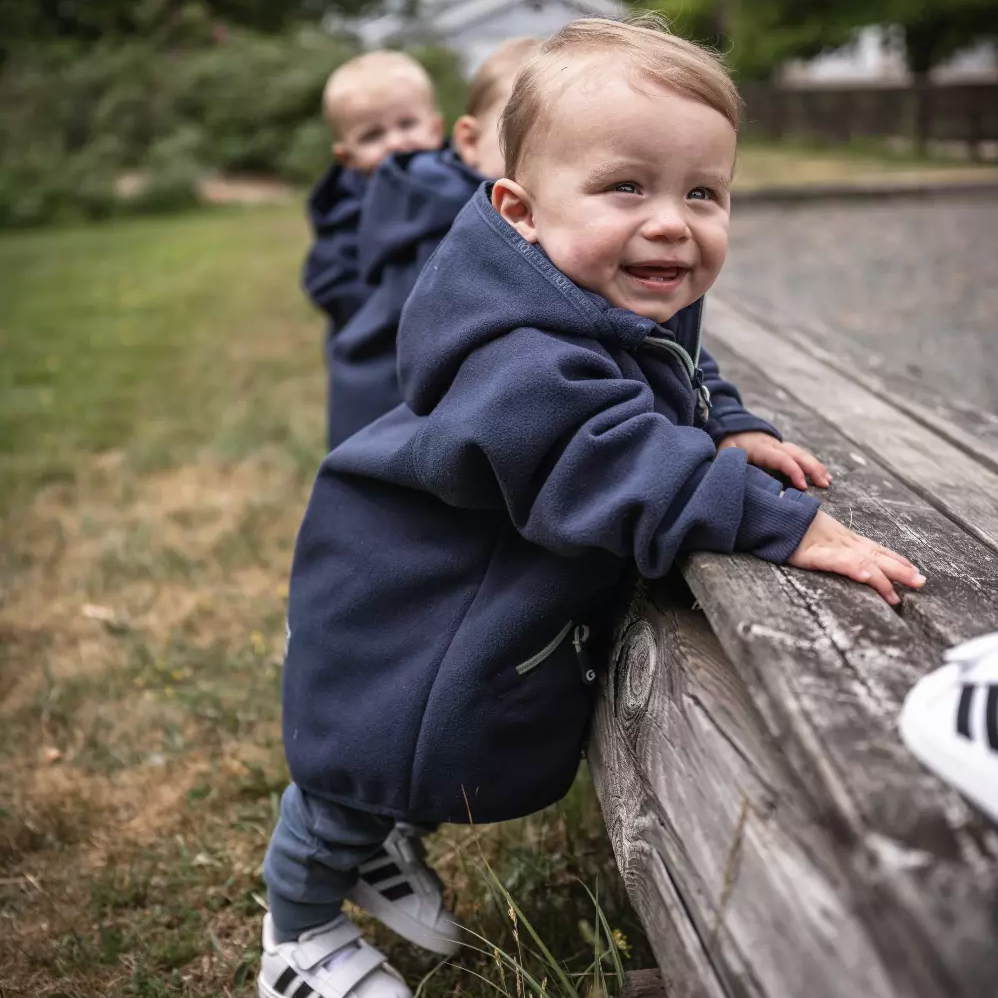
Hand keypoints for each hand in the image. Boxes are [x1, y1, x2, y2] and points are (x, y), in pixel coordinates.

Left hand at [718, 432, 830, 489]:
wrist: (730, 426)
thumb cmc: (727, 444)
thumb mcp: (723, 453)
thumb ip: (730, 463)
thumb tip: (736, 477)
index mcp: (760, 448)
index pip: (781, 458)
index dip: (793, 471)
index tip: (802, 486)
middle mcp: (774, 445)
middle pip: (797, 455)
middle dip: (812, 469)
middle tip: (824, 484)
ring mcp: (779, 446)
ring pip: (801, 454)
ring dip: (816, 467)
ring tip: (827, 481)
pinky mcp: (782, 449)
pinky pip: (799, 456)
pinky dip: (812, 465)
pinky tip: (822, 475)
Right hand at [789, 511, 926, 604]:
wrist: (771, 514)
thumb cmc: (789, 525)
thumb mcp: (815, 534)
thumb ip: (829, 543)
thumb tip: (844, 552)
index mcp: (843, 537)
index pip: (875, 549)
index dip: (896, 559)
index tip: (914, 569)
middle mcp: (842, 541)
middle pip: (876, 556)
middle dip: (900, 570)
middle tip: (921, 582)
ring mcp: (830, 547)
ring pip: (863, 561)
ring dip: (883, 576)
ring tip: (898, 592)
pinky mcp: (814, 554)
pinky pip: (838, 562)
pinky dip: (854, 568)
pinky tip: (867, 576)